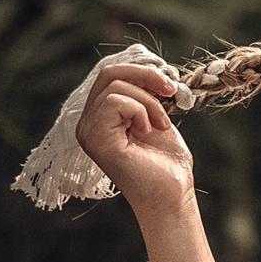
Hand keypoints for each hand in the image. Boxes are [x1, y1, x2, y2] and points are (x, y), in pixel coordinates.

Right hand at [75, 59, 195, 220]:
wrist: (173, 195)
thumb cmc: (166, 164)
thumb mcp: (156, 117)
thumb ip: (145, 94)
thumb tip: (150, 67)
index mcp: (99, 118)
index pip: (110, 75)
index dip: (141, 71)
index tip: (169, 85)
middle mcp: (87, 124)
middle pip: (108, 73)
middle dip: (146, 76)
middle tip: (171, 91)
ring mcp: (88, 132)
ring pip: (114, 85)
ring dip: (149, 101)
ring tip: (161, 124)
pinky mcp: (95, 140)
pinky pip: (115, 101)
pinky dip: (141, 110)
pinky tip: (149, 131)